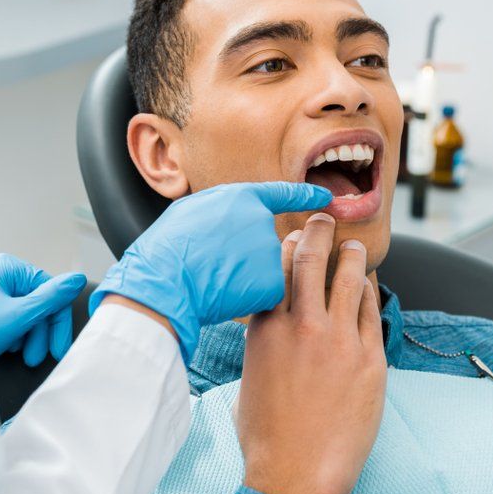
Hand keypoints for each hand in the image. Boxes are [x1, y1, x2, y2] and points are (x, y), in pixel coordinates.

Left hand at [0, 253, 86, 365]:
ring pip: (22, 310)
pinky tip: (7, 347)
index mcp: (7, 267)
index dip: (57, 321)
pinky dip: (12, 332)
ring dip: (27, 335)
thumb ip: (52, 298)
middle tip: (36, 357)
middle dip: (39, 332)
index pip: (49, 290)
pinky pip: (6, 314)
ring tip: (20, 355)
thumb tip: (77, 279)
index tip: (60, 347)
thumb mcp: (19, 316)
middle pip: (35, 301)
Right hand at [88, 182, 331, 362]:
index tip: (327, 197)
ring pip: (268, 271)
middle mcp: (264, 223)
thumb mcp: (193, 210)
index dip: (307, 194)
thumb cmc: (168, 248)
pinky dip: (249, 299)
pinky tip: (225, 297)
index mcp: (243, 199)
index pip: (284, 194)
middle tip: (221, 264)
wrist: (165, 282)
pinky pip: (265, 294)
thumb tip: (234, 218)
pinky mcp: (272, 284)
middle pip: (271, 243)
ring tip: (217, 280)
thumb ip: (224, 212)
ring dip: (249, 279)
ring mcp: (270, 254)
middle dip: (253, 257)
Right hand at [236, 213, 386, 493]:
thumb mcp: (251, 376)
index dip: (288, 245)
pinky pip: (371, 312)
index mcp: (266, 329)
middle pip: (312, 261)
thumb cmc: (266, 434)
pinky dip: (368, 292)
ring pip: (349, 280)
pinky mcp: (370, 360)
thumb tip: (272, 323)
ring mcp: (339, 341)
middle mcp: (302, 327)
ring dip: (351, 256)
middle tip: (324, 217)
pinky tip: (368, 285)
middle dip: (319, 232)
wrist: (296, 472)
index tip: (294, 233)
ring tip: (354, 246)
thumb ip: (264, 342)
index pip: (277, 270)